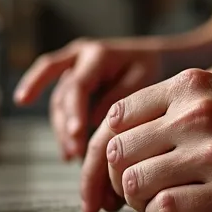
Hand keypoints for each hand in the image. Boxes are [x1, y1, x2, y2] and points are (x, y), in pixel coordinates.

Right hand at [13, 39, 164, 159]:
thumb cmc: (152, 68)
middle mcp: (79, 56)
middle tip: (74, 153)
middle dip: (65, 126)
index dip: (75, 111)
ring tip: (70, 156)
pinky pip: (56, 98)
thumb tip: (92, 119)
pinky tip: (58, 144)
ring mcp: (72, 66)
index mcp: (98, 55)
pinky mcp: (71, 80)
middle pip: (63, 95)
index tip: (77, 134)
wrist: (155, 56)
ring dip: (61, 130)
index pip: (78, 86)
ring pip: (58, 101)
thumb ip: (120, 96)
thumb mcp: (144, 78)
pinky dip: (55, 121)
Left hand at [80, 69, 211, 211]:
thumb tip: (114, 151)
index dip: (103, 151)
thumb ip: (175, 114)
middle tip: (126, 201)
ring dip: (138, 203)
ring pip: (134, 183)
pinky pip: (164, 211)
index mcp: (190, 87)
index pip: (115, 117)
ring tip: (159, 206)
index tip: (110, 175)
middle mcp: (196, 115)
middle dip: (111, 183)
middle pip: (116, 152)